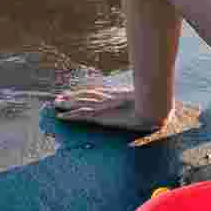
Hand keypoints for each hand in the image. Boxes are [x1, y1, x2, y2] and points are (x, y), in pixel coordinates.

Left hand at [52, 86, 167, 134]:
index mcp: (117, 94)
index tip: (76, 93)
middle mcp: (107, 98)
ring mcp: (104, 106)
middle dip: (73, 97)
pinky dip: (71, 116)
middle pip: (86, 96)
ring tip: (56, 104)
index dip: (86, 93)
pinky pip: (82, 116)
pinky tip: (61, 117)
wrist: (154, 108)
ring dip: (68, 105)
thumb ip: (144, 100)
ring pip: (81, 104)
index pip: (98, 92)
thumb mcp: (148, 102)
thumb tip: (154, 106)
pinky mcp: (101, 116)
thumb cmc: (155, 105)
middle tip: (59, 98)